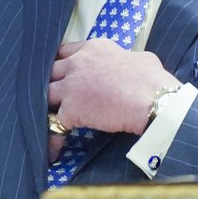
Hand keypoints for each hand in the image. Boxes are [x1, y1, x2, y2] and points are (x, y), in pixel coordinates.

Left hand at [47, 39, 178, 159]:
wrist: (152, 100)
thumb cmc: (151, 79)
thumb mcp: (139, 58)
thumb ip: (125, 59)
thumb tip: (134, 64)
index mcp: (93, 49)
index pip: (65, 51)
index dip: (63, 63)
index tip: (64, 72)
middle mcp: (77, 64)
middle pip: (50, 71)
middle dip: (52, 82)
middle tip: (56, 96)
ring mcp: (71, 87)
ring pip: (46, 94)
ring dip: (49, 106)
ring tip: (50, 119)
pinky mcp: (71, 110)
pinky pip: (54, 124)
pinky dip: (53, 137)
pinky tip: (54, 150)